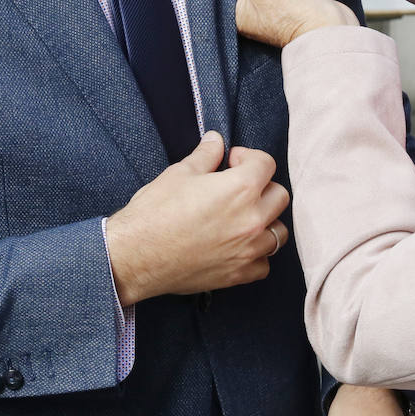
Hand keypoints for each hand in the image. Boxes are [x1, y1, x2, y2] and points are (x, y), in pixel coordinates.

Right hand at [104, 131, 289, 304]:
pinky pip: (264, 264)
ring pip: (278, 232)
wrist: (135, 256)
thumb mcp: (179, 173)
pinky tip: (239, 247)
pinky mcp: (237, 274)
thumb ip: (205, 155)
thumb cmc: (155, 213)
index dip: (248, 158)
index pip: (266, 164)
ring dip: (265, 222)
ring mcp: (247, 249)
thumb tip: (215, 140)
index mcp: (240, 188)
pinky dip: (256, 255)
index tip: (231, 162)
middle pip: (279, 196)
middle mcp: (252, 219)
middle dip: (262, 187)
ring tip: (242, 218)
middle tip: (238, 188)